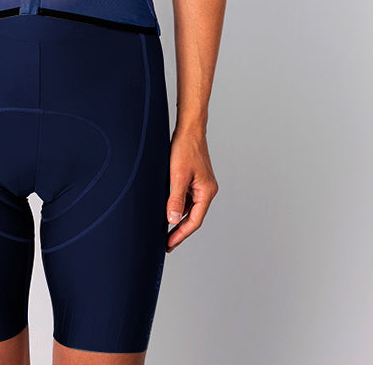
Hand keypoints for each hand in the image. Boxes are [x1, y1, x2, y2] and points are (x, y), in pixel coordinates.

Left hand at [165, 127, 217, 252]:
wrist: (189, 129)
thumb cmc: (185, 148)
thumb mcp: (177, 175)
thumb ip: (176, 198)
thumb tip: (172, 219)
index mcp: (206, 192)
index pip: (194, 221)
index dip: (181, 234)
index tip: (169, 244)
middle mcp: (207, 190)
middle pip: (193, 216)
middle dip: (179, 230)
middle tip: (166, 243)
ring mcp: (201, 185)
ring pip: (190, 208)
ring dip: (178, 218)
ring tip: (165, 230)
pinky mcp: (195, 179)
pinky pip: (187, 198)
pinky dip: (179, 206)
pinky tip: (168, 210)